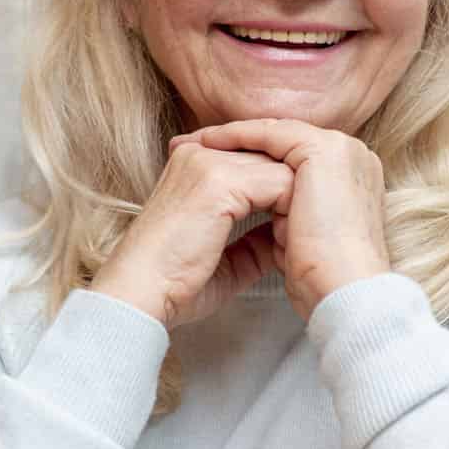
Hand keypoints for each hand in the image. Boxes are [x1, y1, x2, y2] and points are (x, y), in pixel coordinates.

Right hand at [89, 142, 292, 328]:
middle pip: (274, 159)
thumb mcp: (223, 256)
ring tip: (301, 238)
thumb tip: (284, 238)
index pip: (261, 162)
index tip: (297, 231)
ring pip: (282, 167)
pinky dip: (293, 210)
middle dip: (294, 195)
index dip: (284, 194)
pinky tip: (293, 238)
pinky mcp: (219, 181)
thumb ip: (254, 240)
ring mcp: (209, 164)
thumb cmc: (176, 283)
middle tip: (306, 234)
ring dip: (298, 202)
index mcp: (197, 164)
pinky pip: (280, 182)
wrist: (141, 295)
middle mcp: (201, 154)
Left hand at [169, 119, 389, 319]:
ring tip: (192, 143)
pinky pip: (272, 134)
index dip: (246, 161)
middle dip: (233, 144)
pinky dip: (239, 135)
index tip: (204, 164)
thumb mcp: (296, 243)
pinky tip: (208, 142)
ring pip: (273, 135)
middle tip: (187, 145)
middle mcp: (350, 158)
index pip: (289, 160)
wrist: (342, 290)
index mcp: (348, 181)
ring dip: (231, 136)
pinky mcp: (325, 151)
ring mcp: (340, 150)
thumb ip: (280, 226)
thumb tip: (260, 226)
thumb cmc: (321, 279)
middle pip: (279, 144)